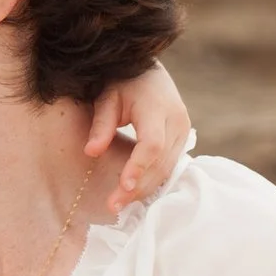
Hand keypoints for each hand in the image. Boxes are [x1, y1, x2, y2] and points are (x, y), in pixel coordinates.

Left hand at [87, 59, 191, 212]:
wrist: (149, 69)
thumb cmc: (123, 81)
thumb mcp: (107, 97)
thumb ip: (101, 124)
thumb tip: (91, 152)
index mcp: (158, 108)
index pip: (152, 144)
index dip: (138, 167)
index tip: (122, 187)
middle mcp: (177, 121)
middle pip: (160, 162)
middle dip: (137, 187)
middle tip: (113, 205)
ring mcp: (184, 131)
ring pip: (167, 168)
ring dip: (144, 189)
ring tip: (119, 203)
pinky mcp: (183, 139)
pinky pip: (169, 165)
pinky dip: (151, 180)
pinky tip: (133, 192)